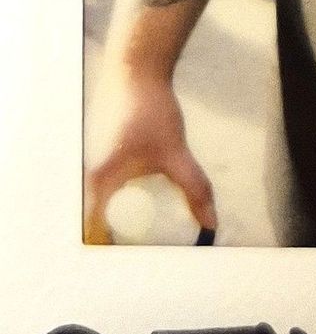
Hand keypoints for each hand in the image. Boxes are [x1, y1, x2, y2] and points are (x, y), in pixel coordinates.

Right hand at [85, 69, 216, 243]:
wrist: (135, 68)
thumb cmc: (148, 108)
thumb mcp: (175, 153)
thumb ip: (194, 188)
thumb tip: (211, 224)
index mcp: (95, 184)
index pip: (96, 234)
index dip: (114, 253)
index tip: (136, 265)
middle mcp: (85, 179)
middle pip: (97, 225)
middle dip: (120, 242)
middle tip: (148, 256)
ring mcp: (88, 168)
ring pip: (100, 207)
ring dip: (119, 222)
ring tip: (145, 236)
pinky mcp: (98, 159)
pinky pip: (104, 192)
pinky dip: (118, 204)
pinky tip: (136, 209)